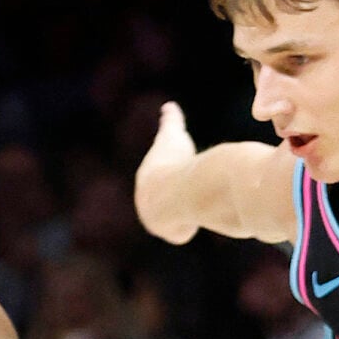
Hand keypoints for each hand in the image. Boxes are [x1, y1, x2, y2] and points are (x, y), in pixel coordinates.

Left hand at [134, 102, 201, 243]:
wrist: (175, 190)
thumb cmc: (174, 160)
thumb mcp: (172, 136)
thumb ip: (171, 121)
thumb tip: (169, 106)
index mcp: (145, 182)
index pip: (160, 180)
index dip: (175, 175)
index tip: (185, 172)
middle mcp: (145, 203)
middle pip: (169, 201)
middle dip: (181, 195)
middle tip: (191, 187)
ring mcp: (155, 220)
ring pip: (178, 216)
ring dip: (187, 208)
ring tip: (193, 199)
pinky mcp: (168, 232)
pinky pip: (184, 229)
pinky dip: (192, 220)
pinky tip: (193, 212)